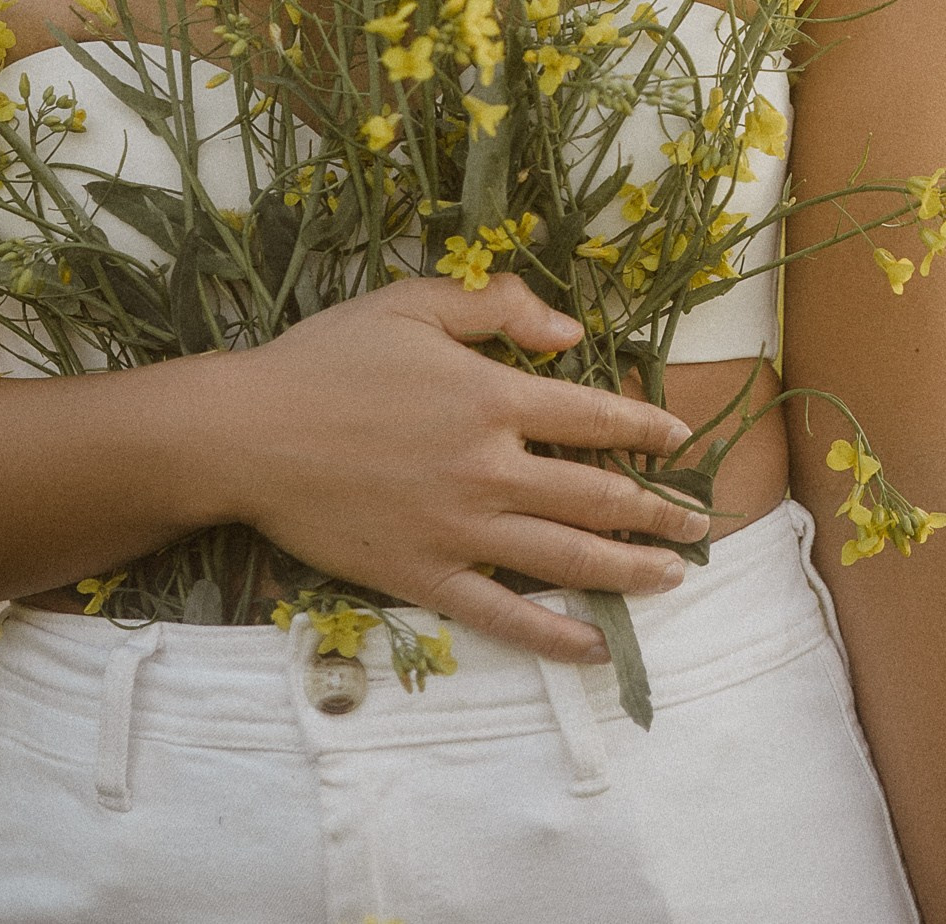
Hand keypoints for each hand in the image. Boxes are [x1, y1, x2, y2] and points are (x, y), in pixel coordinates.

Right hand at [200, 274, 707, 661]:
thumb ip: (497, 305)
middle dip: (656, 511)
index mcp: (490, 396)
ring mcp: (460, 531)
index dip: (644, 428)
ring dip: (627, 571)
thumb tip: (571, 332)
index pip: (592, 415)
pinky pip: (504, 616)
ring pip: (565, 559)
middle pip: (595, 496)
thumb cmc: (329, 357)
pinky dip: (554, 634)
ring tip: (671, 578)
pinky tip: (592, 643)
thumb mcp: (412, 303)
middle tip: (696, 524)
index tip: (679, 440)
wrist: (250, 433)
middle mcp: (488, 469)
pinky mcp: (425, 577)